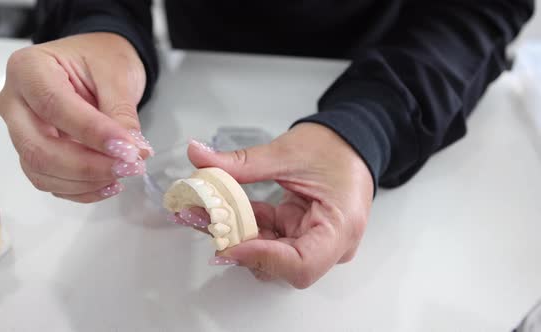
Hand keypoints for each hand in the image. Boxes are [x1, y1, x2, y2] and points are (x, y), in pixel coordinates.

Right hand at [0, 33, 152, 202]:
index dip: (92, 133)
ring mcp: (20, 131)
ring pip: (40, 171)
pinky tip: (110, 183)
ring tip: (125, 172)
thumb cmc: (101, 59)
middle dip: (87, 166)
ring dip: (85, 181)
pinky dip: (81, 190)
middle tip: (130, 166)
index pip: (54, 106)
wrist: (97, 64)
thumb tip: (133, 152)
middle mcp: (14, 102)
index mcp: (28, 68)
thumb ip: (121, 113)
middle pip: (38, 148)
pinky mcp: (34, 153)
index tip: (128, 149)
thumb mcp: (117, 74)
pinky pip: (50, 181)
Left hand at [186, 123, 373, 287]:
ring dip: (238, 237)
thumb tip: (198, 155)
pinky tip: (224, 211)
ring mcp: (315, 241)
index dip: (263, 258)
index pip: (302, 264)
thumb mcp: (286, 152)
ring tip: (207, 215)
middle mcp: (331, 244)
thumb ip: (241, 162)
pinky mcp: (300, 232)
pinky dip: (246, 226)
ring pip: (271, 256)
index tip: (230, 244)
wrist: (350, 141)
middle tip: (206, 223)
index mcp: (340, 227)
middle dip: (241, 247)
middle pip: (282, 265)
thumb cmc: (335, 148)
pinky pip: (270, 239)